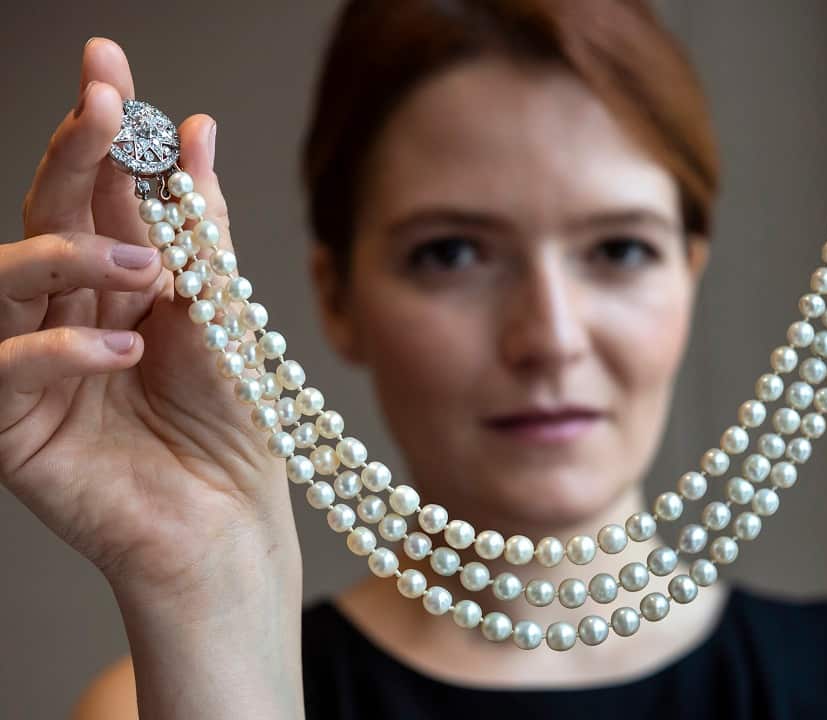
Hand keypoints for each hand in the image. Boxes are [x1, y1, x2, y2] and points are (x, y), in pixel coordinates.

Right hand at [1, 38, 298, 600]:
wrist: (227, 517)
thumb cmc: (226, 418)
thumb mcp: (219, 310)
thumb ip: (200, 226)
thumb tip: (198, 127)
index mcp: (112, 283)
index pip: (93, 190)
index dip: (99, 128)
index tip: (109, 64)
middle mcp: (62, 313)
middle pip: (44, 216)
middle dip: (73, 155)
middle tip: (108, 109)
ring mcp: (29, 367)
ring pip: (4, 280)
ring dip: (71, 252)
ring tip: (146, 266)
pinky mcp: (9, 428)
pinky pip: (6, 368)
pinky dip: (61, 349)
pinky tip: (123, 349)